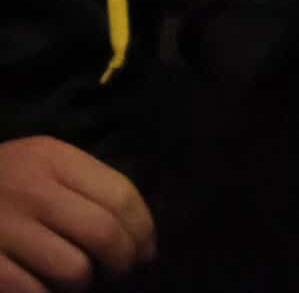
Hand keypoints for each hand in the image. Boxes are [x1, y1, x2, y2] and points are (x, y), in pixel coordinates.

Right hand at [0, 136, 154, 292]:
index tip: (146, 252)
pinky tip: (41, 289)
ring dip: (81, 284)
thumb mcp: (37, 167)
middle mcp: (29, 188)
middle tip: (118, 273)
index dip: (143, 231)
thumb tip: (137, 234)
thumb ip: (81, 187)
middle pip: (104, 234)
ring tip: (75, 281)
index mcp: (51, 157)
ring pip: (73, 270)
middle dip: (122, 262)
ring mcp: (1, 226)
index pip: (121, 195)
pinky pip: (33, 291)